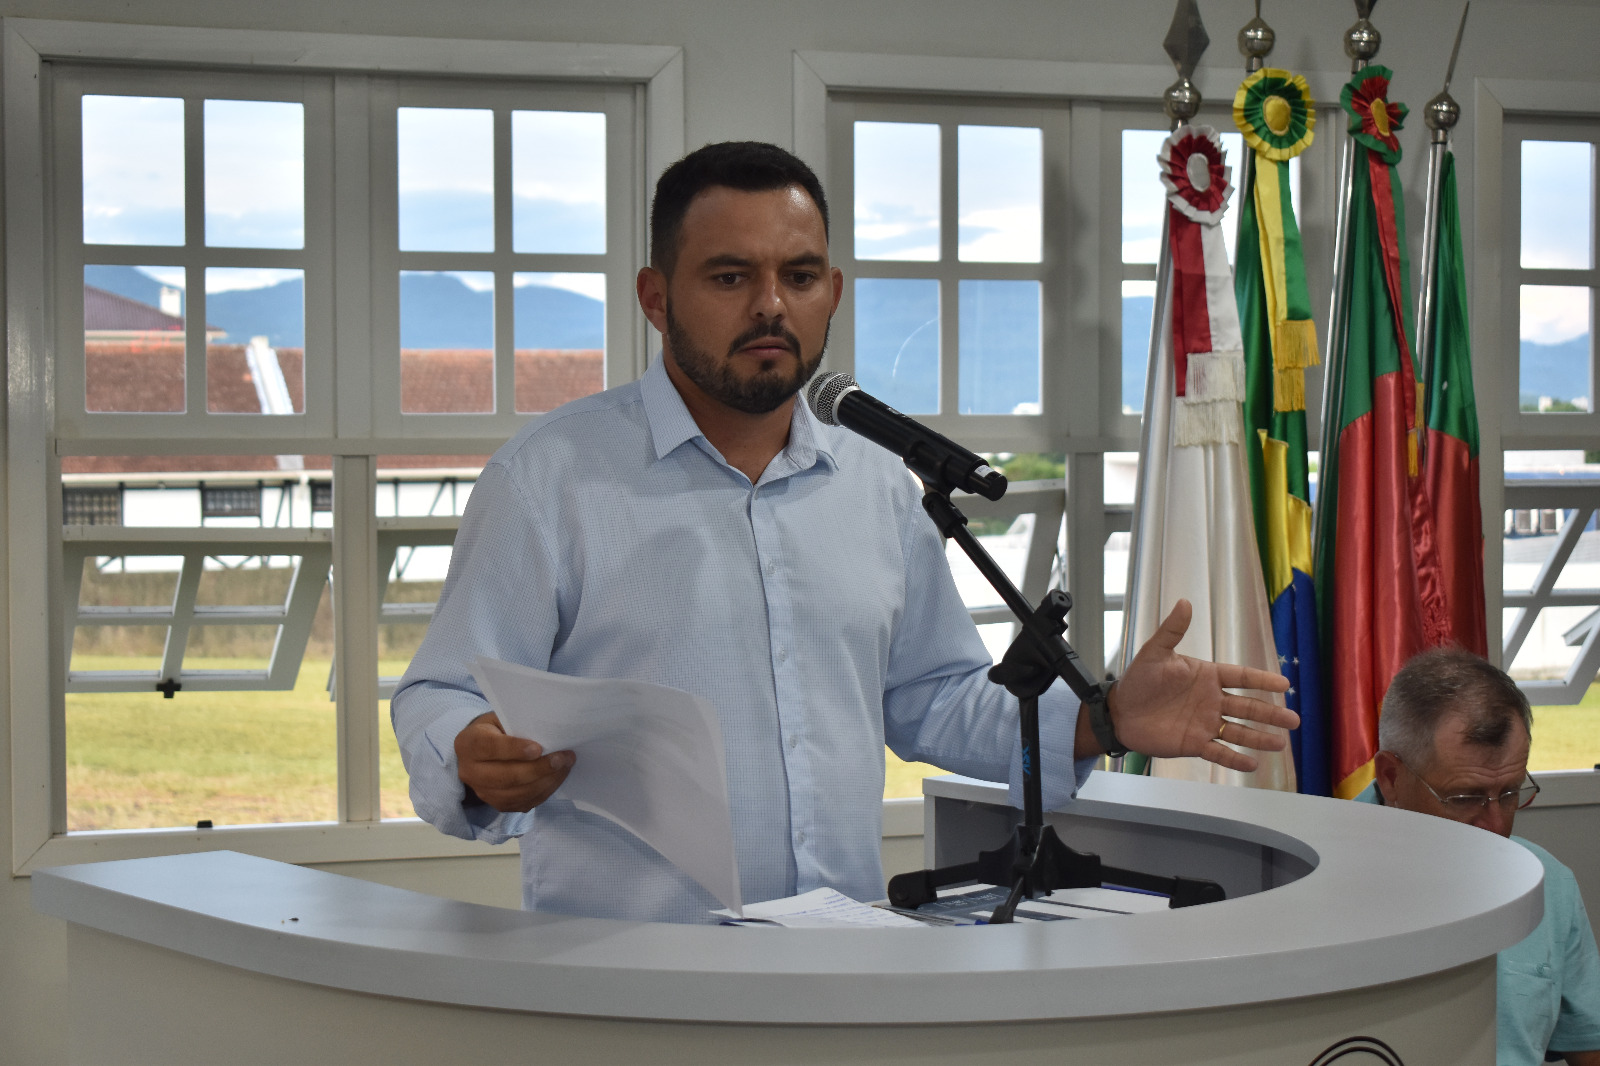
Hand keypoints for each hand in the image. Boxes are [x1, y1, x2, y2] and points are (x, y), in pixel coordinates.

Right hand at [454, 712, 574, 811]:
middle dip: (539, 769)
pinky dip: (544, 792)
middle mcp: (470, 771)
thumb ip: (517, 724)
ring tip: (565, 766)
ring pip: (517, 793)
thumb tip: (548, 732)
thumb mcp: (499, 718)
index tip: (538, 748)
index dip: (514, 749)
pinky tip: (557, 778)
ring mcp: (482, 792)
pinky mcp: (497, 804)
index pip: (490, 748)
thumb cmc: (495, 729)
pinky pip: (523, 803)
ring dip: (546, 781)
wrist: (481, 751)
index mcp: (468, 744)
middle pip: (506, 776)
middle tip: (562, 758)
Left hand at [1104, 599, 1297, 773]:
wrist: (1119, 711)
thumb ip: (1172, 630)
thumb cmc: (1138, 680)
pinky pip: (1219, 752)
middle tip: (1294, 720)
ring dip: (1259, 738)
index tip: (1284, 685)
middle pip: (1248, 707)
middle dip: (1271, 714)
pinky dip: (1235, 759)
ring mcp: (1204, 723)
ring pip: (1239, 731)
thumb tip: (1185, 602)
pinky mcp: (1194, 743)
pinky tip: (1253, 765)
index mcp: (1207, 676)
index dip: (1263, 681)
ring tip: (1281, 743)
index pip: (1242, 677)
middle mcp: (1211, 700)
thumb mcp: (1154, 652)